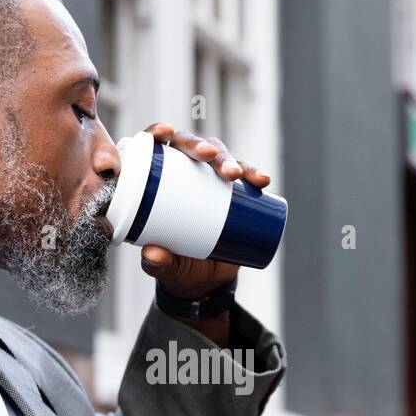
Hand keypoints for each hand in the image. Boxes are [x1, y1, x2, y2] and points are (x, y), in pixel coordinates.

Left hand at [137, 122, 272, 300]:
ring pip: (220, 157)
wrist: (203, 282)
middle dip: (201, 146)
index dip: (158, 133)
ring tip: (236, 175)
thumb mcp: (163, 267)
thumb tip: (154, 254)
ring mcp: (209, 180)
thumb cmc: (174, 265)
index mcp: (156, 180)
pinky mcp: (233, 193)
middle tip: (209, 157)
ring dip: (230, 159)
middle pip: (190, 146)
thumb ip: (156, 262)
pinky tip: (262, 180)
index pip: (154, 148)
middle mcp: (182, 172)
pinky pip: (244, 177)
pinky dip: (254, 175)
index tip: (165, 134)